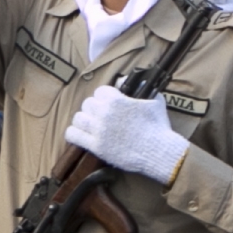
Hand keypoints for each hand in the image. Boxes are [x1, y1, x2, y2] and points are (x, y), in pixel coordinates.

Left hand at [62, 83, 189, 184]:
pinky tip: (81, 135)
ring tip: (91, 125)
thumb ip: (142, 86)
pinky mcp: (96, 146)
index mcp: (116, 100)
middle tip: (102, 116)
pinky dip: (74, 133)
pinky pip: (73, 134)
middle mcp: (104, 113)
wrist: (159, 152)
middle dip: (95, 109)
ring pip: (78, 118)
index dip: (105, 97)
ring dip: (84, 120)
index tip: (110, 104)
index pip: (100, 91)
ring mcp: (99, 130)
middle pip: (87, 104)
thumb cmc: (158, 126)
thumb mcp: (155, 100)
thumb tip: (124, 81)